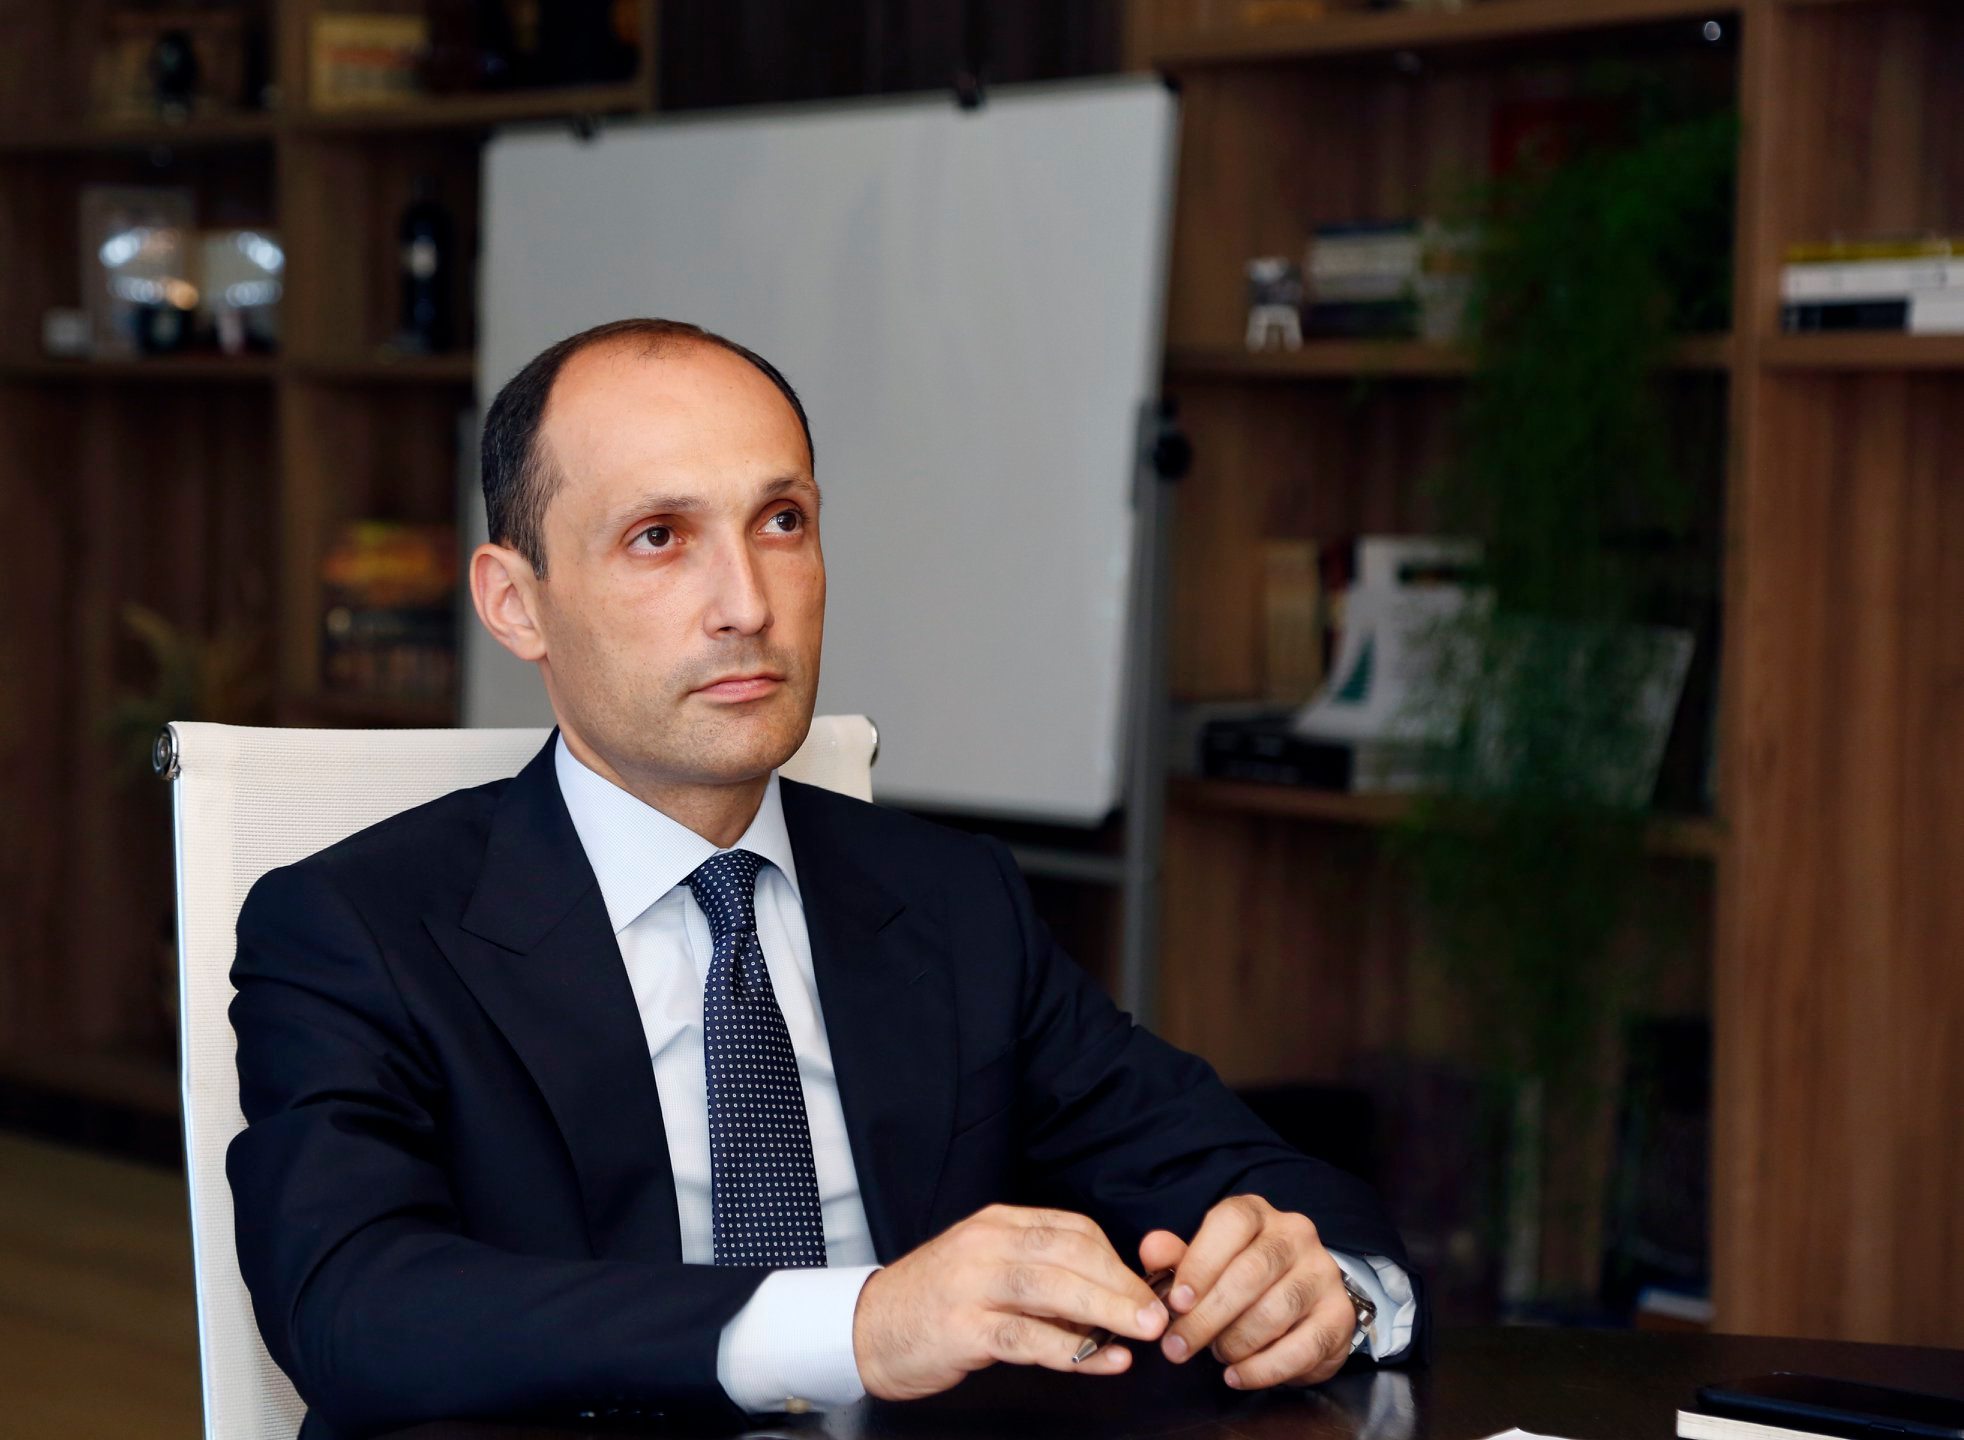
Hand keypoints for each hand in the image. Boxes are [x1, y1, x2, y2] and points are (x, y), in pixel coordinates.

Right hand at [851, 1203, 1170, 1400]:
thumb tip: (1107, 1292)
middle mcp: (987, 1243)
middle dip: (1123, 1284)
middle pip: (1071, 1254)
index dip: (1117, 1261)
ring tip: (1143, 1331)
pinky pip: (1028, 1336)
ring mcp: (972, 1283)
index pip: (1074, 1230)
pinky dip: (1072, 1349)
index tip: (1146, 1290)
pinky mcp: (963, 1327)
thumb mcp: (986, 1268)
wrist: (866, 1328)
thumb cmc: (935, 1301)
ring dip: (1107, 1311)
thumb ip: (1039, 1271)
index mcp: (999, 1223)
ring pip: (1053, 1288)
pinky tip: (1102, 1359)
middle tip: (1158, 1313)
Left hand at [1142, 1194, 1357, 1390]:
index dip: (1200, 1263)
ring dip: (1235, 1342)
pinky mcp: (1339, 1316)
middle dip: (1208, 1316)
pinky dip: (1263, 1369)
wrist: (1301, 1302)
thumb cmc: (1241, 1279)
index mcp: (1256, 1214)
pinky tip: (1237, 1375)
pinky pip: (1301, 1348)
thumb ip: (1176, 1257)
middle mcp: (1295, 1235)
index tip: (1176, 1302)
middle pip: (1250, 1272)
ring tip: (1216, 1354)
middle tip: (1178, 1347)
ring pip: (1275, 1310)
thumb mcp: (1204, 1262)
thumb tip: (1151, 1249)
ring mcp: (1322, 1273)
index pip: (1231, 1223)